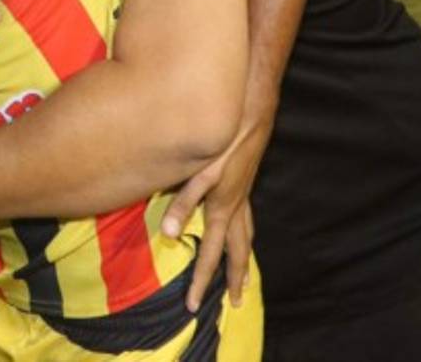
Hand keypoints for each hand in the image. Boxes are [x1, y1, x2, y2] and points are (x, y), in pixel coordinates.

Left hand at [160, 119, 271, 311]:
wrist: (251, 115)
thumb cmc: (224, 141)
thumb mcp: (199, 172)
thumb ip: (182, 203)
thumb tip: (168, 234)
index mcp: (220, 210)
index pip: (208, 255)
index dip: (201, 281)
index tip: (194, 305)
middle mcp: (234, 208)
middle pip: (237, 253)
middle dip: (234, 279)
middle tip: (234, 303)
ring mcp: (243, 196)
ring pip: (246, 236)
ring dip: (243, 258)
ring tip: (243, 275)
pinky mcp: (244, 183)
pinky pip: (246, 219)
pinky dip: (244, 232)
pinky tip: (237, 227)